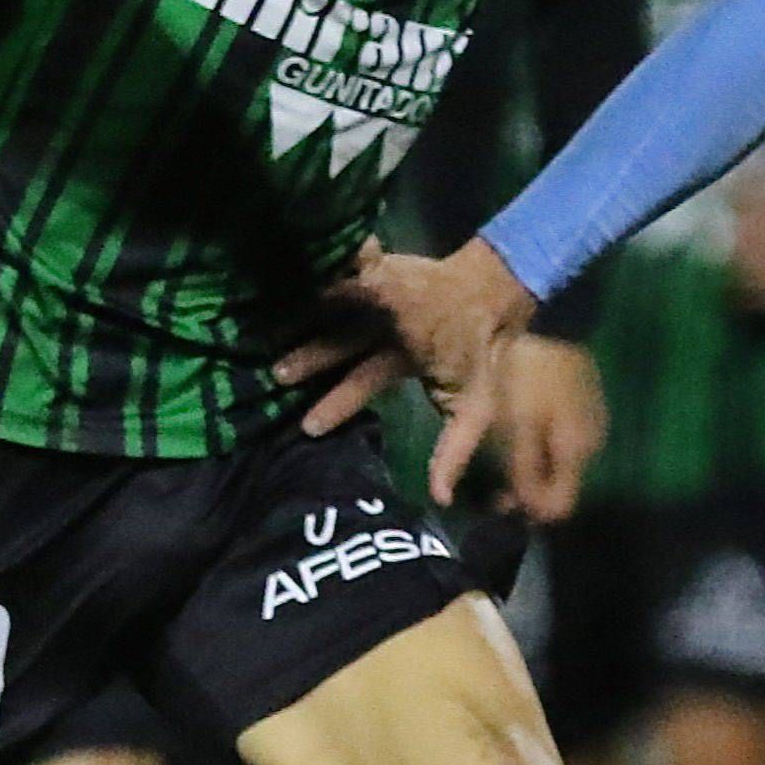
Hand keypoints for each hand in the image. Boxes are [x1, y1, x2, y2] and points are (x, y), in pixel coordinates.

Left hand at [272, 237, 536, 495]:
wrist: (495, 296)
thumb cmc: (484, 352)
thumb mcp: (474, 408)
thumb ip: (454, 451)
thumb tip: (441, 501)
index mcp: (395, 362)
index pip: (358, 384)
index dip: (333, 404)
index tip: (306, 428)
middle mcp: (378, 331)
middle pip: (337, 345)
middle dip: (308, 360)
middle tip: (274, 376)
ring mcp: (377, 297)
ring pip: (335, 307)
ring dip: (305, 316)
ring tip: (269, 327)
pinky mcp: (379, 267)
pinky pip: (350, 264)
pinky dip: (329, 263)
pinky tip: (301, 266)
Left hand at [498, 336, 604, 522]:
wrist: (551, 323)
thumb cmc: (529, 375)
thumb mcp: (518, 425)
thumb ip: (522, 471)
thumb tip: (521, 509)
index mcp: (575, 453)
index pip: (559, 508)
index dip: (528, 511)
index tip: (498, 502)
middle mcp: (588, 447)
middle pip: (557, 488)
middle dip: (525, 492)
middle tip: (493, 487)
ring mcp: (588, 427)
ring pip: (557, 467)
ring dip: (531, 470)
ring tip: (501, 458)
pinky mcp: (583, 411)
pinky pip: (560, 445)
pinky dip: (539, 450)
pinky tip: (521, 436)